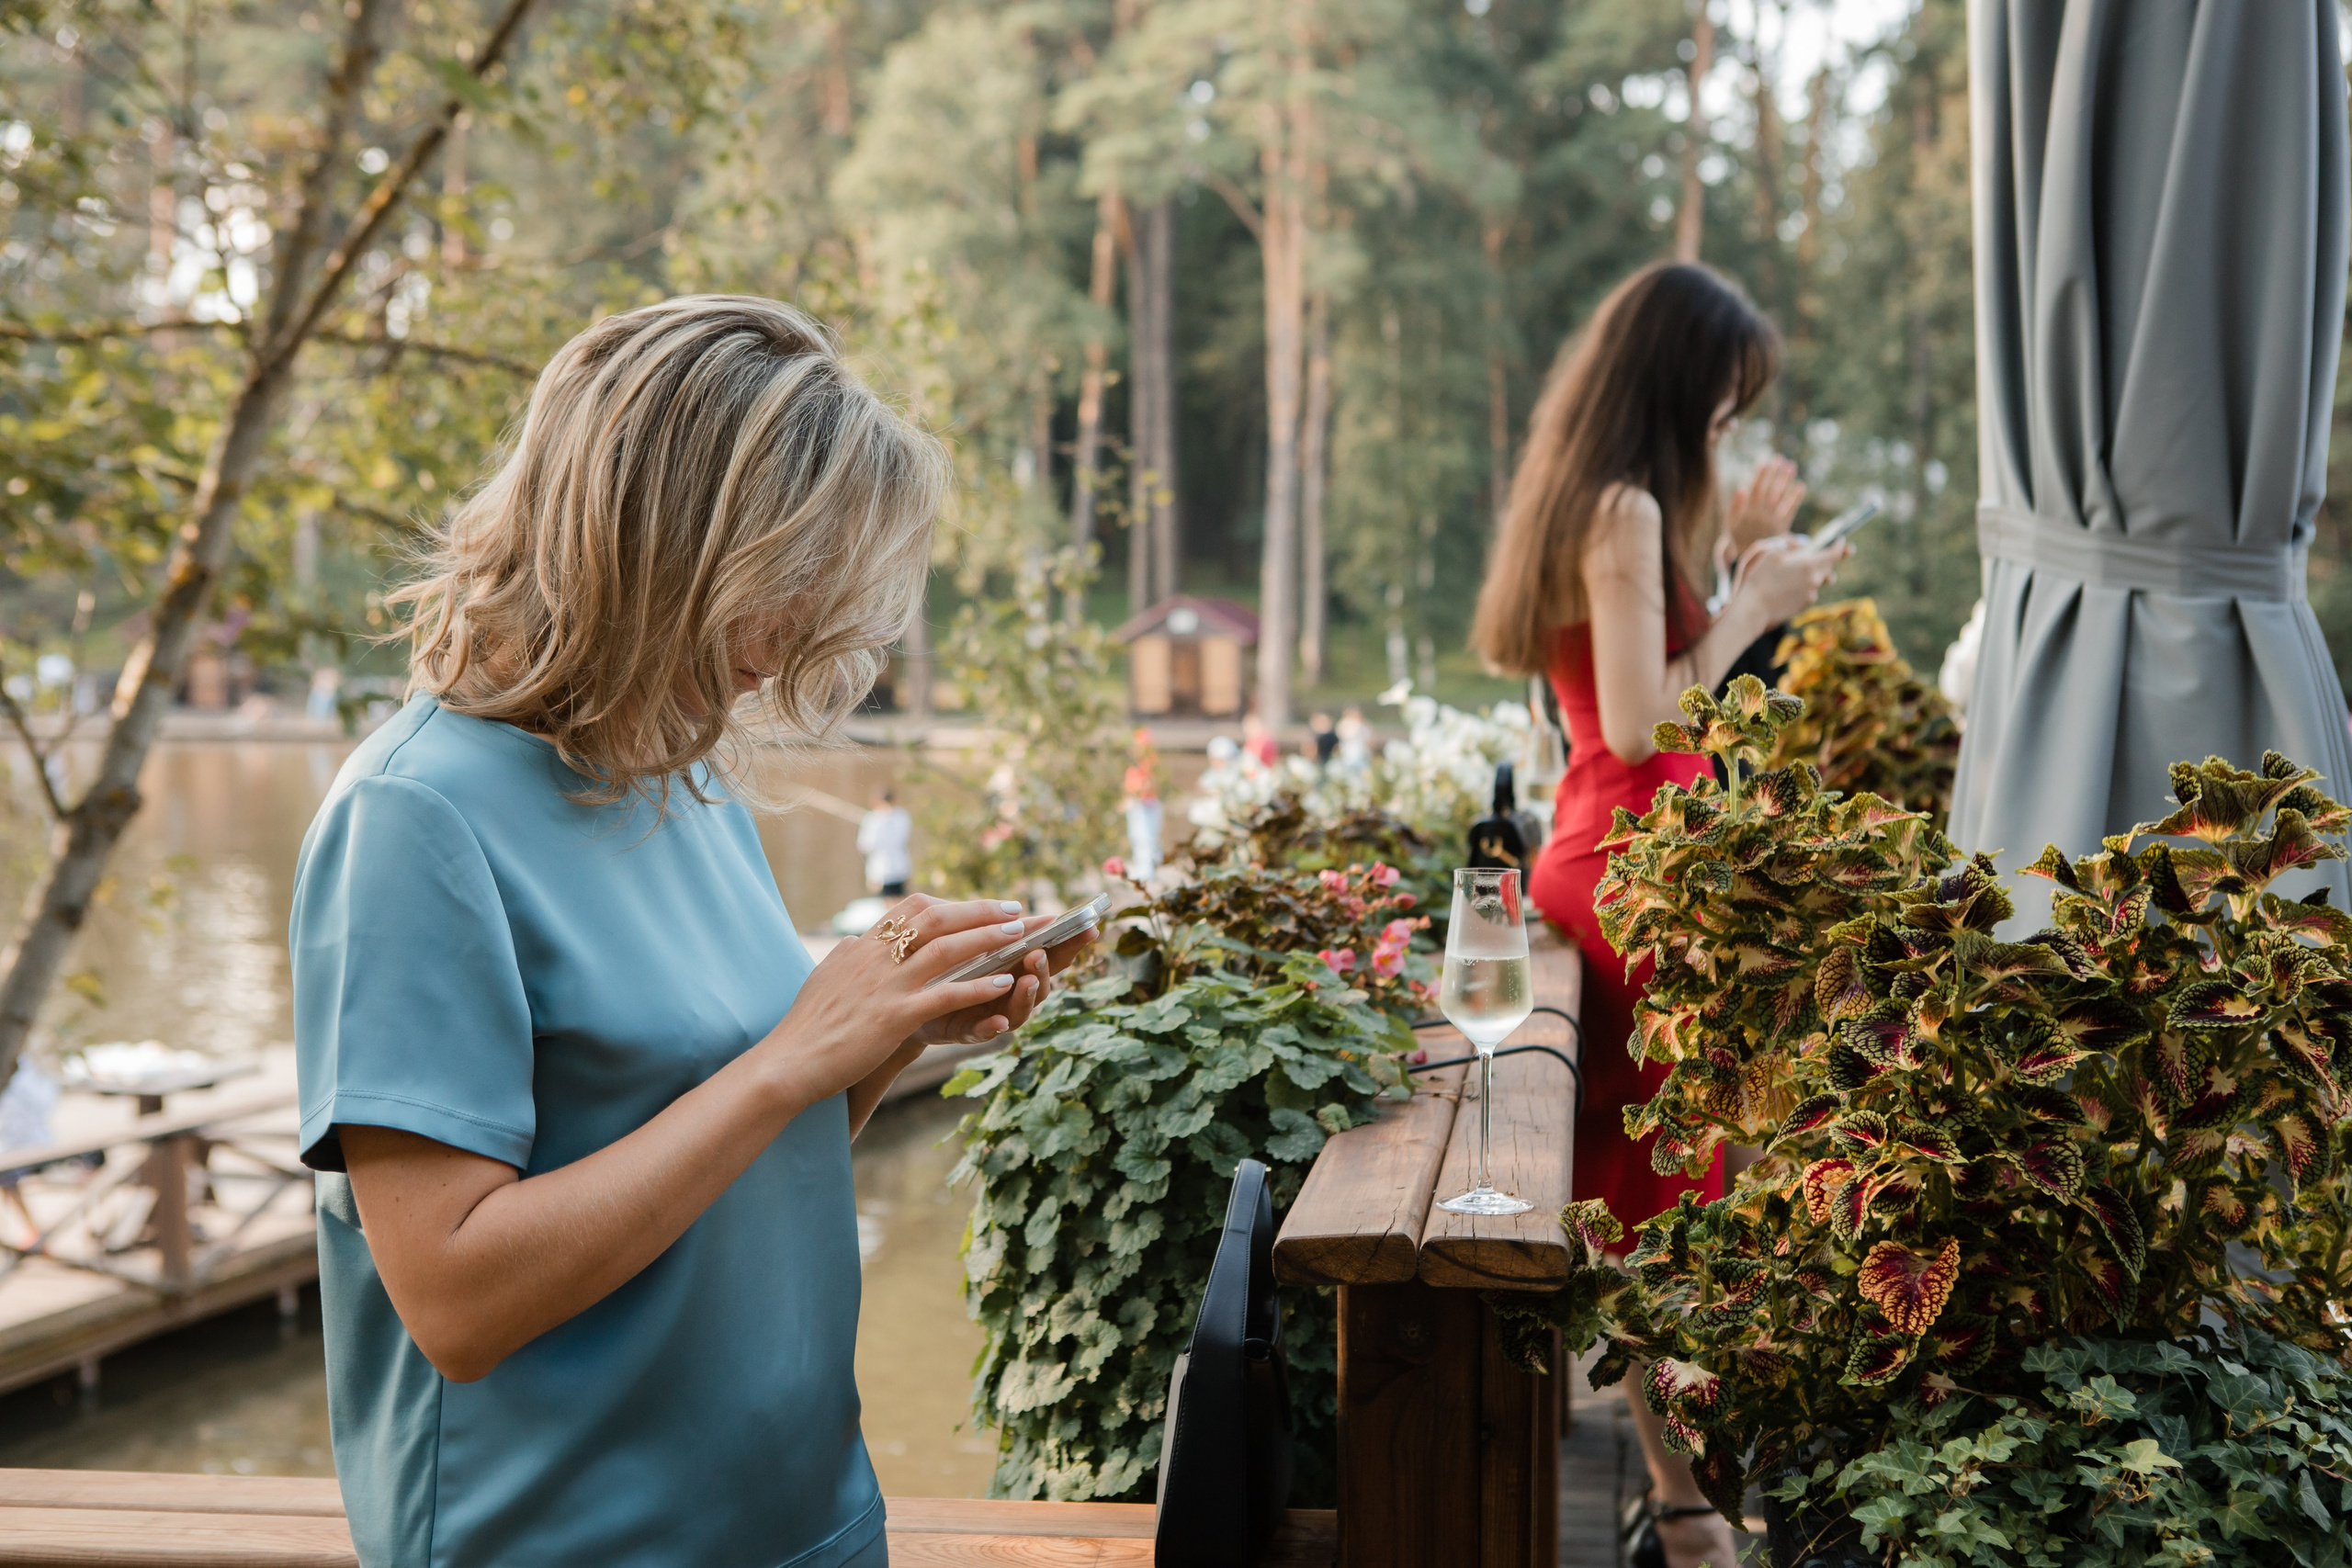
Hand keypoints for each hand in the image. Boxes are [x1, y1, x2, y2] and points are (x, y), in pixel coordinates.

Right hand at [755, 896, 1077, 1109]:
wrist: (786, 1063)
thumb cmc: (805, 1027)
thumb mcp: (824, 978)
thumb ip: (845, 957)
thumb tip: (854, 941)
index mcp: (861, 947)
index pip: (911, 909)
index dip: (949, 903)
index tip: (976, 904)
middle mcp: (875, 958)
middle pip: (936, 919)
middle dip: (979, 911)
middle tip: (1014, 908)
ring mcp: (885, 986)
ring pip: (946, 950)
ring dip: (987, 938)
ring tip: (1019, 934)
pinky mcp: (893, 1017)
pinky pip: (945, 994)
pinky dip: (978, 985)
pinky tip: (1004, 983)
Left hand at [902, 908, 1097, 1050]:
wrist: (904, 999)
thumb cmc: (943, 965)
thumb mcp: (965, 941)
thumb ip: (987, 929)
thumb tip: (1014, 909)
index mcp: (1014, 965)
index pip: (1049, 952)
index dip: (1071, 943)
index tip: (1090, 927)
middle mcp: (1010, 991)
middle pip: (1040, 982)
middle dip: (1045, 968)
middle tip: (1039, 953)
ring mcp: (992, 1013)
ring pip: (1018, 1009)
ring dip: (1025, 995)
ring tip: (1025, 980)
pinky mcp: (967, 1031)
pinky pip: (983, 1032)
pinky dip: (992, 1027)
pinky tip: (997, 1022)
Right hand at [1726, 454, 1805, 557]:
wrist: (1746, 558)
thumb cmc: (1736, 537)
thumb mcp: (1730, 522)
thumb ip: (1735, 505)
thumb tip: (1741, 487)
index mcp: (1749, 511)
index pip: (1756, 489)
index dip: (1761, 475)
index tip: (1766, 460)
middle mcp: (1762, 515)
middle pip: (1770, 490)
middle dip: (1775, 474)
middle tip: (1781, 458)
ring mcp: (1773, 520)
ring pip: (1780, 497)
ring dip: (1786, 481)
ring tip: (1791, 466)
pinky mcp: (1782, 527)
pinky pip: (1790, 511)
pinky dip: (1795, 499)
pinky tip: (1801, 486)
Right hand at [1732, 534, 1847, 625]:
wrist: (1754, 609)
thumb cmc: (1760, 579)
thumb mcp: (1771, 554)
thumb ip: (1790, 546)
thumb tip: (1802, 546)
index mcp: (1809, 565)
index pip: (1834, 554)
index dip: (1840, 547)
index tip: (1842, 541)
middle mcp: (1814, 580)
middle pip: (1829, 568)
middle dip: (1833, 559)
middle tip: (1840, 552)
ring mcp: (1810, 595)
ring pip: (1819, 580)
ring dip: (1818, 573)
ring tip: (1807, 570)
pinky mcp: (1803, 605)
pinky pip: (1810, 592)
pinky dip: (1805, 586)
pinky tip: (1790, 586)